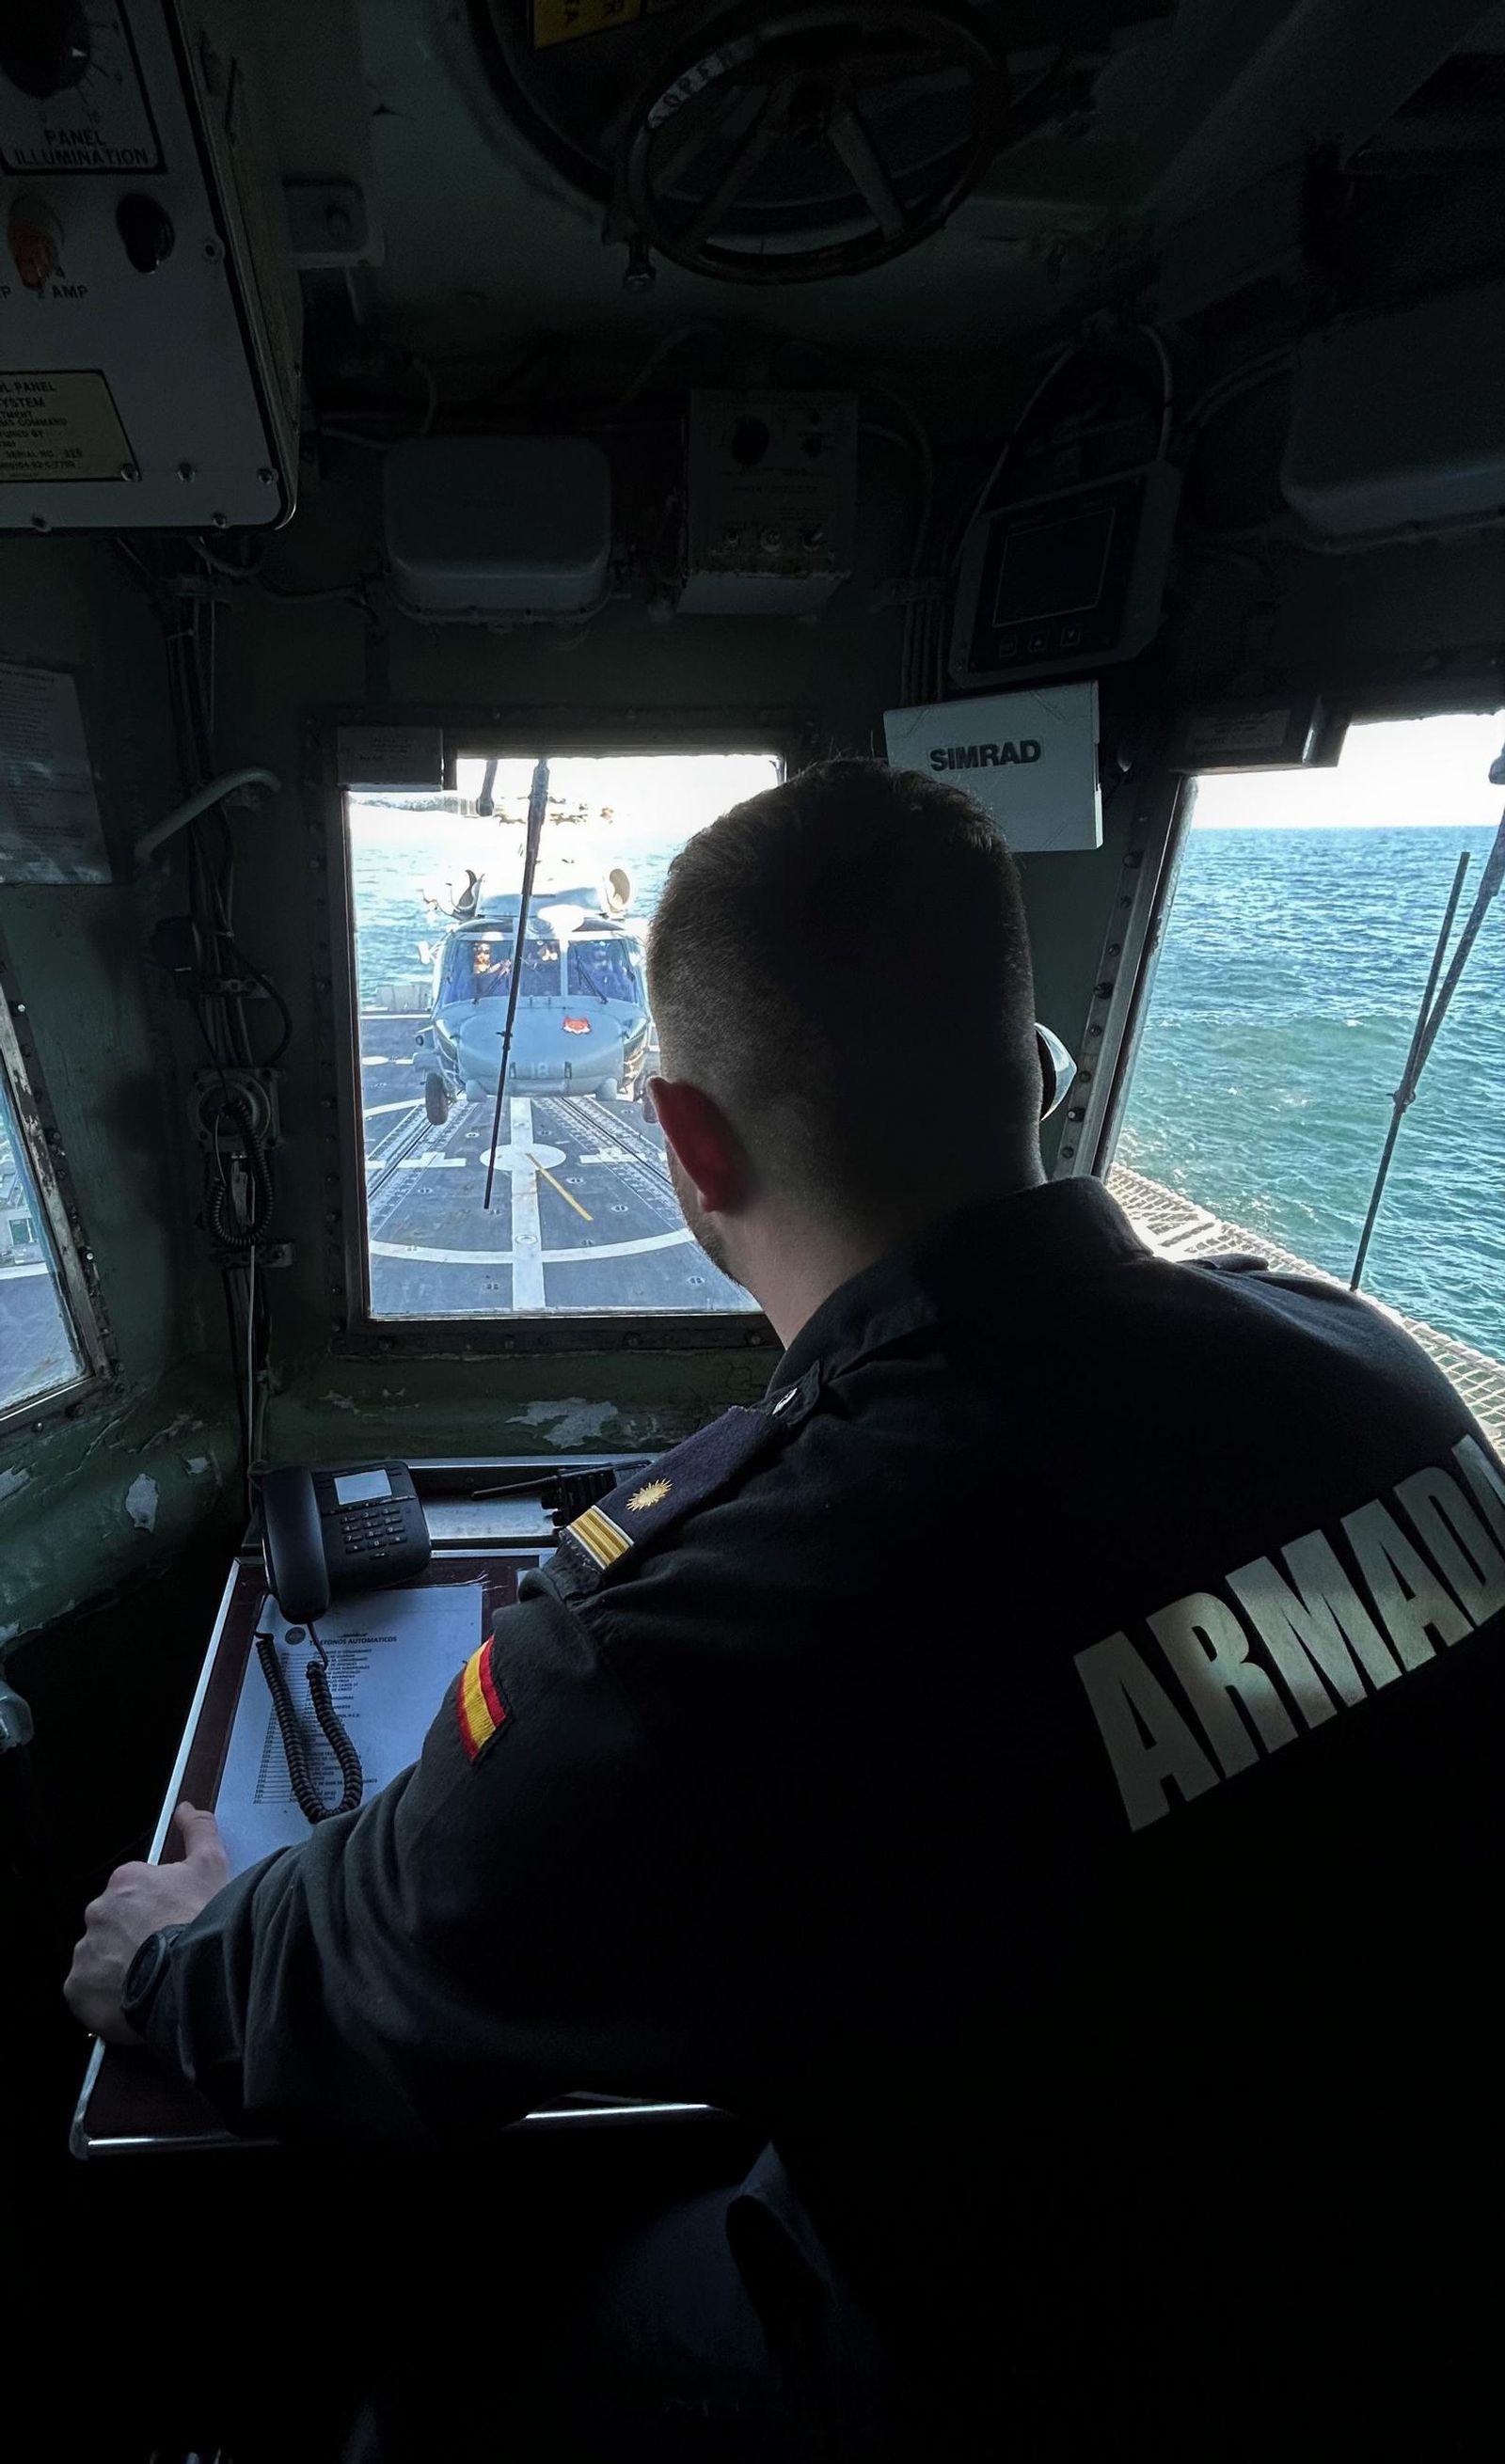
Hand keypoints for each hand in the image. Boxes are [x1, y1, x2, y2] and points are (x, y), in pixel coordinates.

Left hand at [64, 1803, 229, 2044]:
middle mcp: (98, 1910)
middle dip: (133, 1937)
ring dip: (118, 1966)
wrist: (191, 1976)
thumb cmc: (201, 1920)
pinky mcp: (78, 1987)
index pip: (136, 1893)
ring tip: (150, 1981)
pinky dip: (105, 1995)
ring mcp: (85, 1950)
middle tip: (163, 1955)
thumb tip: (185, 1808)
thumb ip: (198, 1831)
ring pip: (100, 1957)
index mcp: (126, 1880)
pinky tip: (132, 2000)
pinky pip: (88, 1990)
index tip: (174, 1925)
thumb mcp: (211, 1867)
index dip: (157, 1911)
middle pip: (114, 1924)